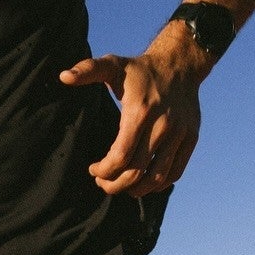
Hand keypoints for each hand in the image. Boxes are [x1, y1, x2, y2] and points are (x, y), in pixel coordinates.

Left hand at [59, 54, 200, 195]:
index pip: (120, 156)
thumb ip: (87, 70)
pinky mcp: (191, 139)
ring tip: (122, 185)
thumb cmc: (139, 70)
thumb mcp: (113, 65)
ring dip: (136, 189)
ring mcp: (179, 134)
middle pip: (136, 171)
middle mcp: (162, 126)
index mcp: (140, 112)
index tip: (93, 170)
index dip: (104, 170)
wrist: (179, 65)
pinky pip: (175, 172)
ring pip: (157, 178)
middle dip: (114, 184)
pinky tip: (143, 181)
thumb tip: (63, 77)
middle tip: (102, 182)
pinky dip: (158, 184)